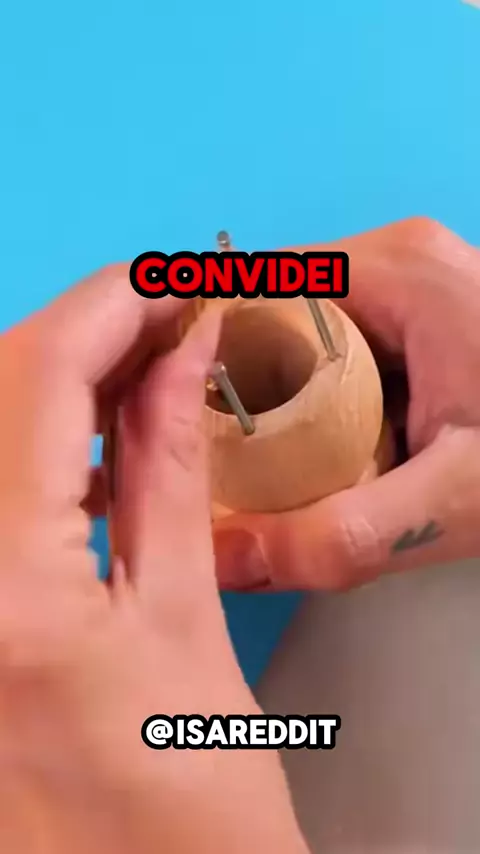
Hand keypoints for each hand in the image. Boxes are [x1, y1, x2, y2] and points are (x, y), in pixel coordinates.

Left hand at [0, 267, 307, 853]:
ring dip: (55, 386)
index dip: (110, 307)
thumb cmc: (193, 808)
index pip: (37, 380)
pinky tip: (91, 446)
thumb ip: (171, 471)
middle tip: (167, 323)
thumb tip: (178, 357)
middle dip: (82, 336)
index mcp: (3, 590)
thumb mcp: (190, 624)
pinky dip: (33, 446)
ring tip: (143, 373)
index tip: (170, 282)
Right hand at [214, 218, 479, 590]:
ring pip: (301, 330)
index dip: (199, 355)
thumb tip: (225, 563)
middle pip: (269, 312)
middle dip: (234, 385)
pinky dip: (315, 394)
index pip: (249, 289)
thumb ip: (343, 535)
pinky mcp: (422, 311)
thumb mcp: (456, 500)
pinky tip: (318, 449)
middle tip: (220, 462)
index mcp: (391, 270)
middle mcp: (392, 258)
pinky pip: (337, 343)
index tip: (177, 425)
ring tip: (260, 463)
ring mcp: (409, 281)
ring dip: (273, 394)